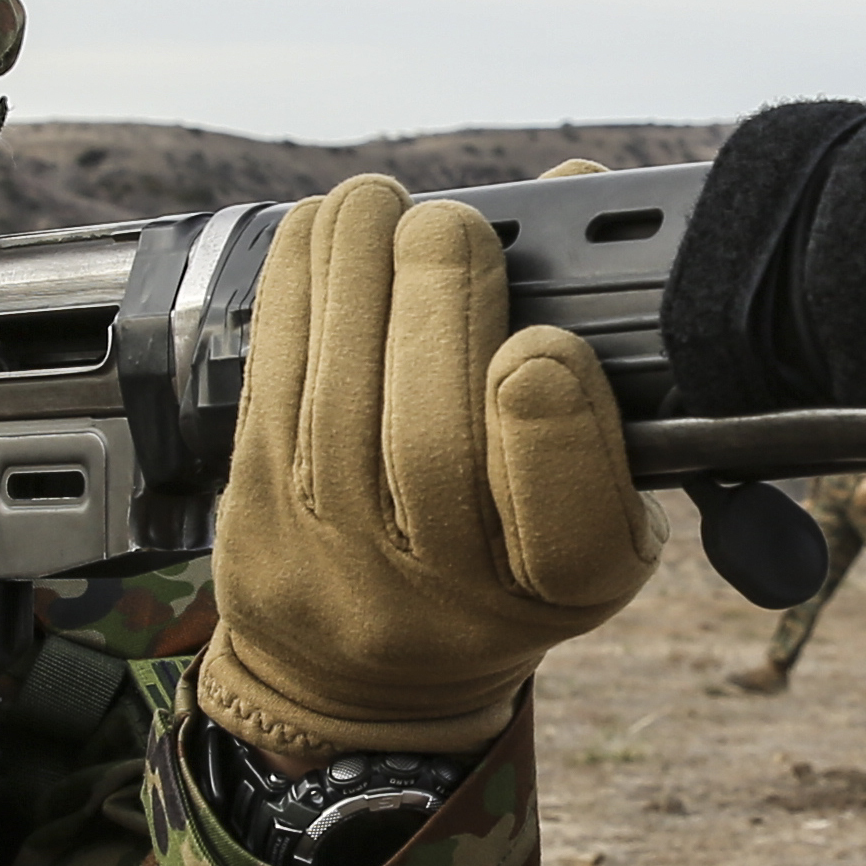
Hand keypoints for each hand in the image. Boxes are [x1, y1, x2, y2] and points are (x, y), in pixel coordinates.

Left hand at [197, 175, 662, 760]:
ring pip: (340, 401)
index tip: (543, 346)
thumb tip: (577, 189)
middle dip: (438, 306)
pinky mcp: (263, 512)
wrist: (364, 676)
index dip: (554, 421)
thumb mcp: (592, 503)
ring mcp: (344, 556)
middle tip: (452, 226)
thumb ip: (603, 361)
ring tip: (379, 204)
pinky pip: (273, 385)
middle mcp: (452, 587)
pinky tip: (318, 232)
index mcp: (568, 583)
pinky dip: (293, 293)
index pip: (569, 517)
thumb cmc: (499, 561)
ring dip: (353, 276)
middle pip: (435, 443)